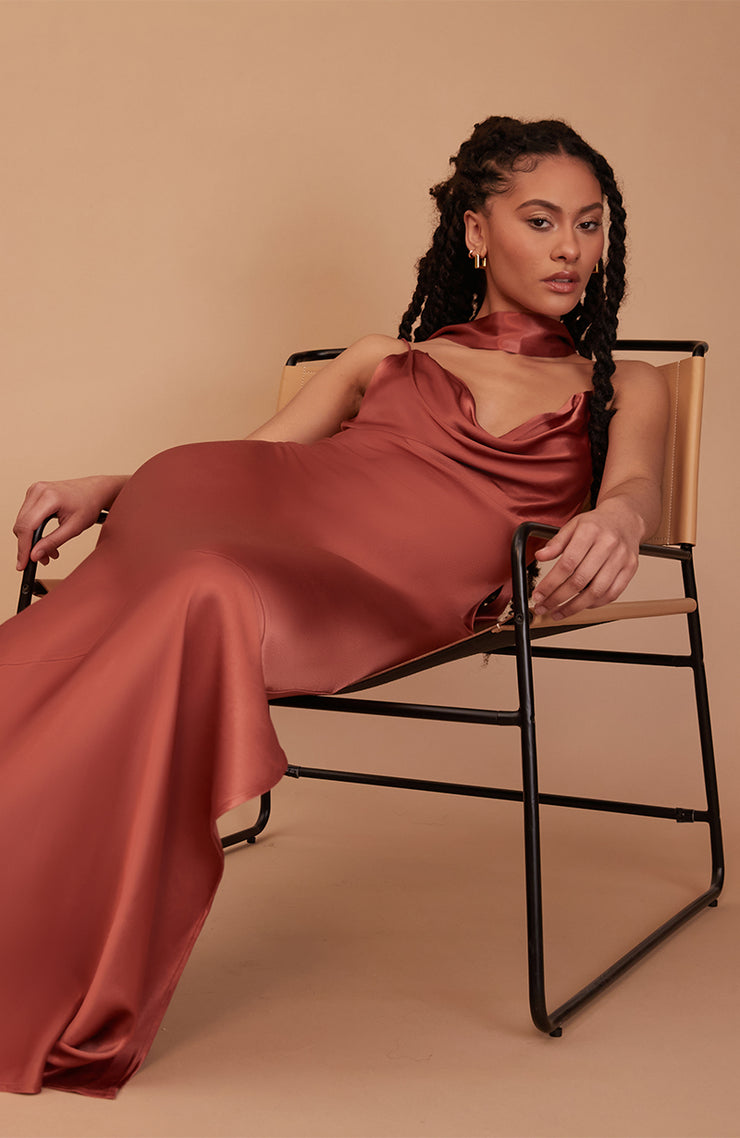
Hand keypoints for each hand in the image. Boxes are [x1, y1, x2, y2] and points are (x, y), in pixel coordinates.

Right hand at [13, 474, 127, 569]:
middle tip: (42, 560)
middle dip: (29, 546)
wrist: (95, 490)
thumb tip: (34, 555)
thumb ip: (53, 542)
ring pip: (22, 522)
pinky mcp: (34, 494)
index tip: (23, 564)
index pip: (27, 526)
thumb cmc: (89, 505)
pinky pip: (27, 516)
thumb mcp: (74, 528)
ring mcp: (34, 490)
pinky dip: (34, 531)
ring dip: (31, 540)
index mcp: (49, 497)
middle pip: (22, 525)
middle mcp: (38, 490)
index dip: (23, 548)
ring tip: (48, 552)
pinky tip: (45, 541)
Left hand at [530, 502, 642, 620]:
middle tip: (544, 607)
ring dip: (575, 607)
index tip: (538, 595)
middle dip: (558, 598)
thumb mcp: (572, 526)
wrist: (624, 519)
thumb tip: (540, 556)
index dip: (551, 583)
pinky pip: (612, 594)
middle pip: (580, 580)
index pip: (567, 563)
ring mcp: (621, 558)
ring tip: (558, 612)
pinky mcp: (630, 569)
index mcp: (590, 531)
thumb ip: (556, 542)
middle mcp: (608, 544)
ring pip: (597, 591)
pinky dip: (595, 603)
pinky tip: (581, 605)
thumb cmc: (596, 525)